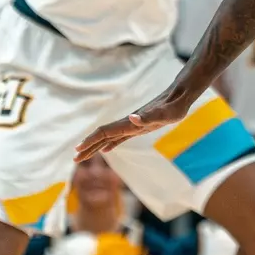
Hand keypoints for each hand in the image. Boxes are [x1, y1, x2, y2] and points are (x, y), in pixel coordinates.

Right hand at [76, 86, 195, 160]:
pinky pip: (120, 137)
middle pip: (102, 136)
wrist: (180, 96)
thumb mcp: (165, 114)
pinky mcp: (140, 128)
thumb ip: (149, 116)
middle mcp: (128, 124)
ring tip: (84, 156)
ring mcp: (133, 125)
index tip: (78, 151)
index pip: (104, 133)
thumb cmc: (174, 106)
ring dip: (96, 147)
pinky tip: (106, 150)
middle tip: (74, 159)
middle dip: (88, 147)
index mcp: (130, 123)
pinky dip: (111, 144)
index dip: (90, 141)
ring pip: (109, 138)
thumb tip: (132, 117)